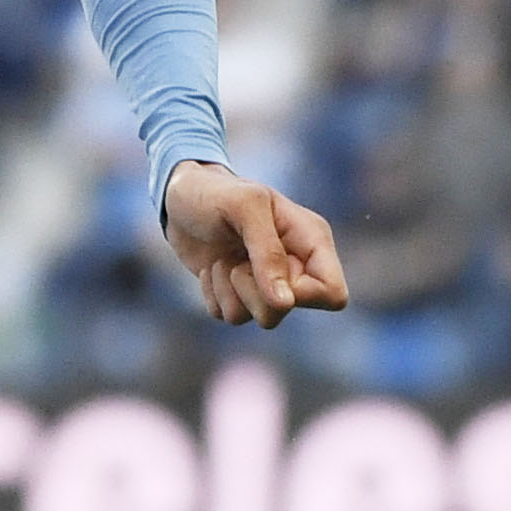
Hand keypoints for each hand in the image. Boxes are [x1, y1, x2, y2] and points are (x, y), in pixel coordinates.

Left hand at [164, 160, 349, 328]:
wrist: (178, 197)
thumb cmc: (214, 192)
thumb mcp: (244, 207)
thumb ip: (268, 253)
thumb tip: (286, 302)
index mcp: (311, 240)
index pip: (333, 294)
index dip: (302, 296)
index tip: (269, 275)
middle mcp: (295, 265)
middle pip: (288, 309)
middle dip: (254, 290)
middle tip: (236, 260)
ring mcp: (267, 282)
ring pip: (261, 318)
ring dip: (230, 291)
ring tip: (223, 259)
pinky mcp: (238, 293)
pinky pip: (230, 316)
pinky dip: (213, 295)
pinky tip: (211, 268)